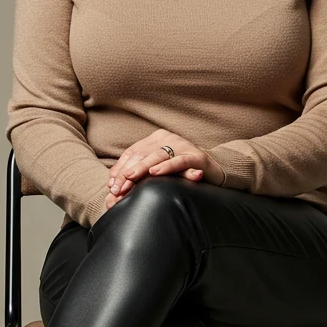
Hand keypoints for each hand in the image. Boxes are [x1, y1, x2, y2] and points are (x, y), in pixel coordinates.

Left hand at [104, 128, 225, 207]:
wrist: (215, 171)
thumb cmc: (183, 173)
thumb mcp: (159, 170)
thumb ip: (140, 172)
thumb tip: (114, 182)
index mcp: (157, 139)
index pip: (133, 152)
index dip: (120, 168)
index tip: (112, 186)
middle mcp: (169, 138)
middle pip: (142, 154)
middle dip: (128, 172)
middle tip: (118, 188)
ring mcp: (183, 145)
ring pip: (158, 156)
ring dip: (142, 168)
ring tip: (130, 178)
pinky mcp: (196, 156)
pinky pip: (179, 160)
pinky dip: (166, 167)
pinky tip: (155, 173)